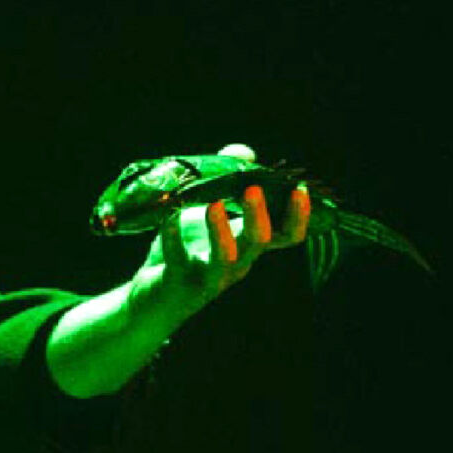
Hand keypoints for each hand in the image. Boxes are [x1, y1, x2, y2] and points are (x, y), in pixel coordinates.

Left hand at [130, 145, 310, 321]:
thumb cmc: (183, 253)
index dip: (298, 217)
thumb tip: (244, 152)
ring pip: (225, 258)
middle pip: (259, 242)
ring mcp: (208, 277)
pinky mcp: (178, 284)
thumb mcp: (204, 216)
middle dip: (258, 215)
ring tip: (213, 205)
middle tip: (253, 189)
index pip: (286, 237)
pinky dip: (173, 240)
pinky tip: (167, 220)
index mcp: (247, 248)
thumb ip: (226, 183)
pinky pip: (179, 262)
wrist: (151, 301)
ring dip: (221, 231)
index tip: (300, 190)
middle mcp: (235, 264)